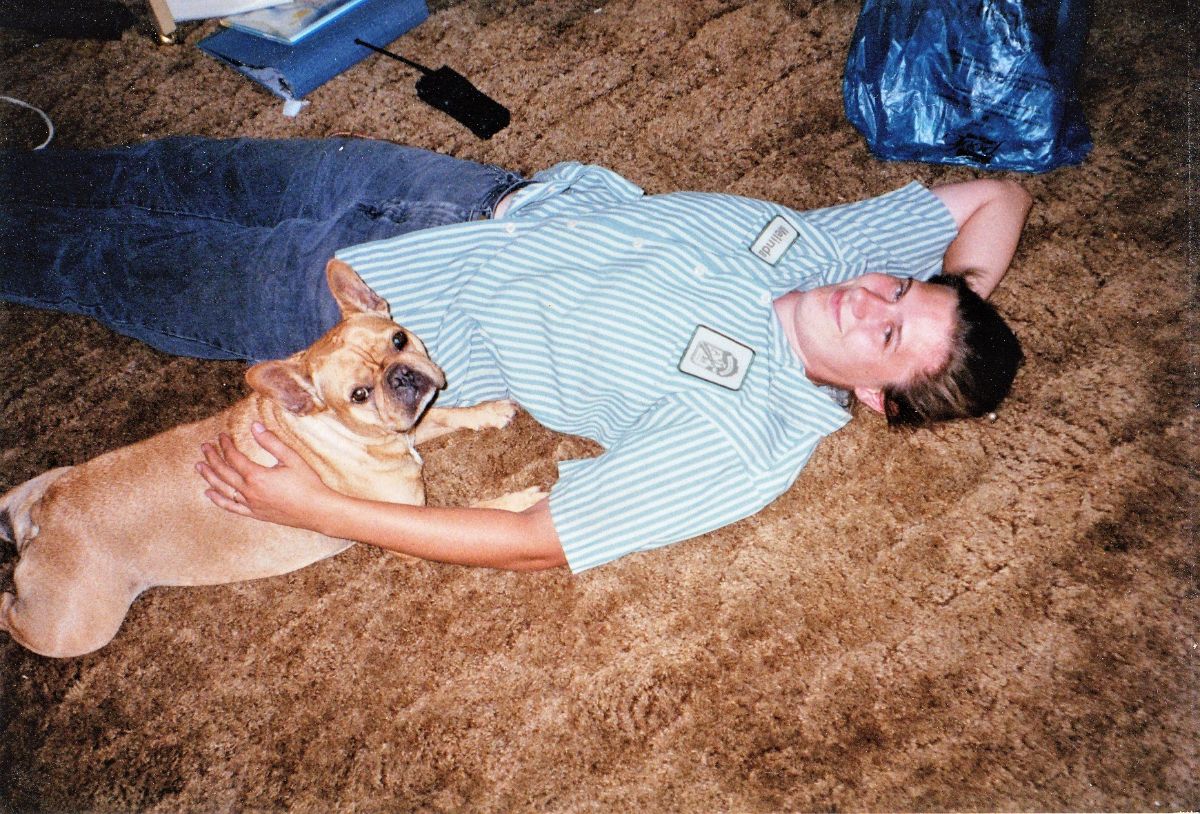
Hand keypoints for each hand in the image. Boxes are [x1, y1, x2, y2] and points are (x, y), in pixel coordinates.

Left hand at [196, 422, 333, 530]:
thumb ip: (271, 442)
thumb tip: (255, 426)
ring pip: (223, 489)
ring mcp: (250, 504)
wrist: (317, 510)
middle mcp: (249, 491)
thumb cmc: (308, 484)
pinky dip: (218, 500)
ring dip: (209, 476)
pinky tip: (209, 493)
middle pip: (223, 472)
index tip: (222, 436)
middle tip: (204, 447)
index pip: (234, 457)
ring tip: (199, 466)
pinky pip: (231, 507)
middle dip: (212, 457)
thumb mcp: (292, 458)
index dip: (225, 445)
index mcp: (257, 476)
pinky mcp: (255, 514)